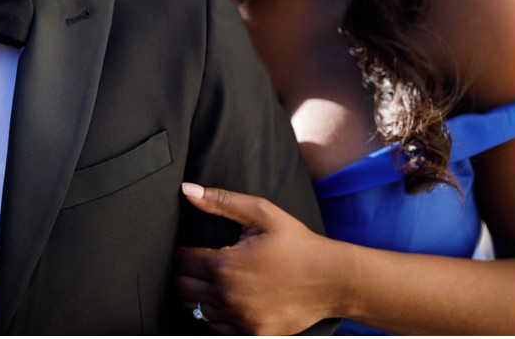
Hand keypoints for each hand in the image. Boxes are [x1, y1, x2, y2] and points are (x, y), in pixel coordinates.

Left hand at [176, 182, 338, 334]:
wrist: (334, 280)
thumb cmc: (298, 245)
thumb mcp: (262, 214)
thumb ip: (221, 201)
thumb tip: (188, 190)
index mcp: (224, 266)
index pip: (181, 261)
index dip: (181, 253)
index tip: (190, 249)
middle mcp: (227, 296)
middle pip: (182, 286)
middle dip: (184, 273)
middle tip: (197, 264)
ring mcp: (239, 318)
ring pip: (195, 309)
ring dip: (196, 295)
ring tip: (210, 281)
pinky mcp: (251, 333)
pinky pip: (216, 326)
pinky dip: (215, 314)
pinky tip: (226, 299)